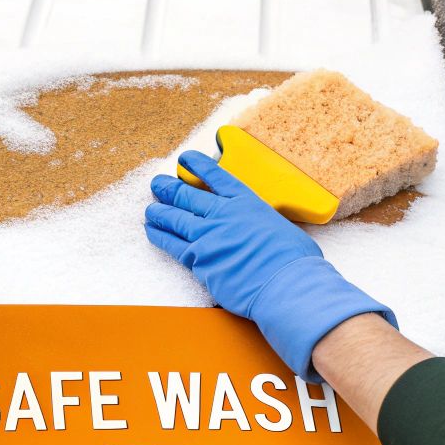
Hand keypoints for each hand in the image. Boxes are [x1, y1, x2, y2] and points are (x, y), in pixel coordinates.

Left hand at [145, 151, 394, 379]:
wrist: (286, 285)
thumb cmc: (294, 261)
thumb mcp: (282, 229)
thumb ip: (263, 224)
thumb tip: (262, 231)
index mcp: (246, 202)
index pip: (216, 177)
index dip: (197, 166)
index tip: (186, 158)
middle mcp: (224, 214)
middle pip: (188, 195)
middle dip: (169, 188)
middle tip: (158, 184)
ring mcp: (208, 236)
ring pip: (175, 218)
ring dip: (159, 211)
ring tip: (150, 207)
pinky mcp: (199, 259)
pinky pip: (172, 244)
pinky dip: (159, 236)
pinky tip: (151, 230)